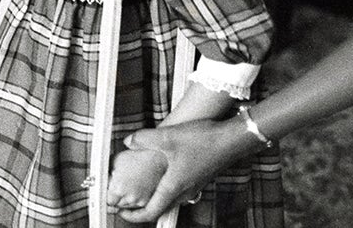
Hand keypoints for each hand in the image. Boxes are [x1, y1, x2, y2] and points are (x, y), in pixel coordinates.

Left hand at [116, 118, 239, 222]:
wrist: (231, 139)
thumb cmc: (203, 141)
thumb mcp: (169, 136)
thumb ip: (145, 139)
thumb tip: (128, 141)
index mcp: (173, 187)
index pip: (150, 212)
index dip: (133, 216)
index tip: (122, 212)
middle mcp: (184, 191)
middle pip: (160, 209)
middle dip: (143, 208)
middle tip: (129, 202)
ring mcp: (193, 186)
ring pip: (171, 200)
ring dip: (156, 198)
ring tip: (145, 188)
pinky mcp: (200, 177)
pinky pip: (179, 190)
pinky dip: (168, 188)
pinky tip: (166, 172)